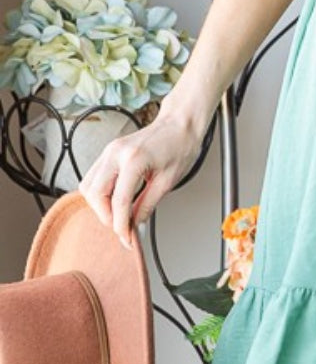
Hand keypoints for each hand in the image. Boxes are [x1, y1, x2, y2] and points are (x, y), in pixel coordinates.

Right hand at [76, 105, 206, 249]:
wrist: (180, 124)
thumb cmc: (180, 146)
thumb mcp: (168, 181)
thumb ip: (147, 205)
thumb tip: (135, 225)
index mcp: (134, 159)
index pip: (119, 201)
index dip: (121, 225)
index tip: (127, 239)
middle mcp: (116, 153)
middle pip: (95, 193)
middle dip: (105, 216)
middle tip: (121, 227)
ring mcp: (109, 150)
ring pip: (88, 185)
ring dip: (99, 206)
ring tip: (117, 215)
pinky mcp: (108, 151)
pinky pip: (93, 177)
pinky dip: (99, 193)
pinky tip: (112, 201)